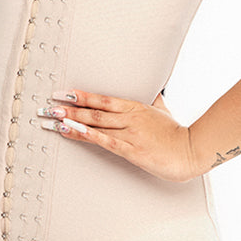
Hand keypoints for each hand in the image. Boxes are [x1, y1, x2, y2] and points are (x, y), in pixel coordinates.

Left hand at [37, 88, 198, 182]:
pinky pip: (104, 140)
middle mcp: (130, 117)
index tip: (64, 93)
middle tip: (48, 105)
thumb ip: (154, 101)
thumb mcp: (164, 112)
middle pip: (93, 110)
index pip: (103, 98)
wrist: (192, 149)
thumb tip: (154, 91)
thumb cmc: (177, 134)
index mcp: (136, 107)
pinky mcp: (131, 149)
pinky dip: (86, 135)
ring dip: (72, 120)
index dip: (82, 96)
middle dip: (69, 108)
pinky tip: (72, 132)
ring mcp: (130, 133)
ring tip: (53, 117)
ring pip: (95, 124)